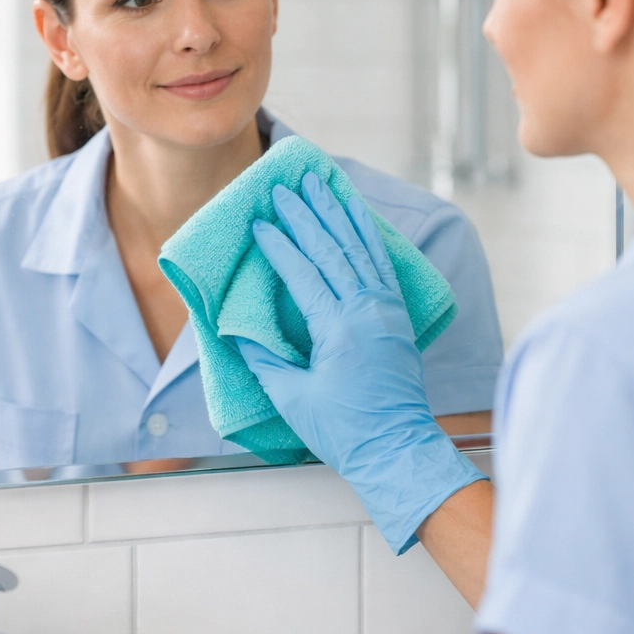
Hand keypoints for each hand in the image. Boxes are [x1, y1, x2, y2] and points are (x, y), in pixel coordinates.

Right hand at [235, 172, 486, 553]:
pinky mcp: (397, 313)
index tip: (259, 223)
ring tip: (320, 184)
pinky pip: (381, 262)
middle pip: (331, 251)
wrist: (398, 449)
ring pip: (359, 248)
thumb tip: (235, 328)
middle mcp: (366, 310)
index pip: (304, 274)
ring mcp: (386, 309)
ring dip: (337, 213)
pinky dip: (368, 233)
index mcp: (338, 329)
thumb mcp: (292, 399)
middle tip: (284, 188)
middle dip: (305, 216)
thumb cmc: (343, 430)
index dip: (279, 247)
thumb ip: (263, 359)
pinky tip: (356, 213)